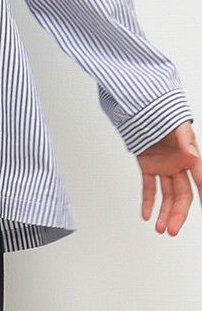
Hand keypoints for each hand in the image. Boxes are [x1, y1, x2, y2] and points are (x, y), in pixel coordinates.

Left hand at [136, 120, 201, 235]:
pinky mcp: (149, 165)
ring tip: (160, 229)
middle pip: (182, 195)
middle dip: (178, 214)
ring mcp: (164, 166)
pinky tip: (146, 215)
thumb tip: (192, 154)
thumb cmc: (163, 113)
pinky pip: (149, 186)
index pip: (200, 182)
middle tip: (173, 231)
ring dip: (164, 212)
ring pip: (167, 195)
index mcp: (190, 158)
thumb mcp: (176, 126)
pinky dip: (147, 201)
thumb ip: (184, 140)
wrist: (142, 106)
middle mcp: (179, 165)